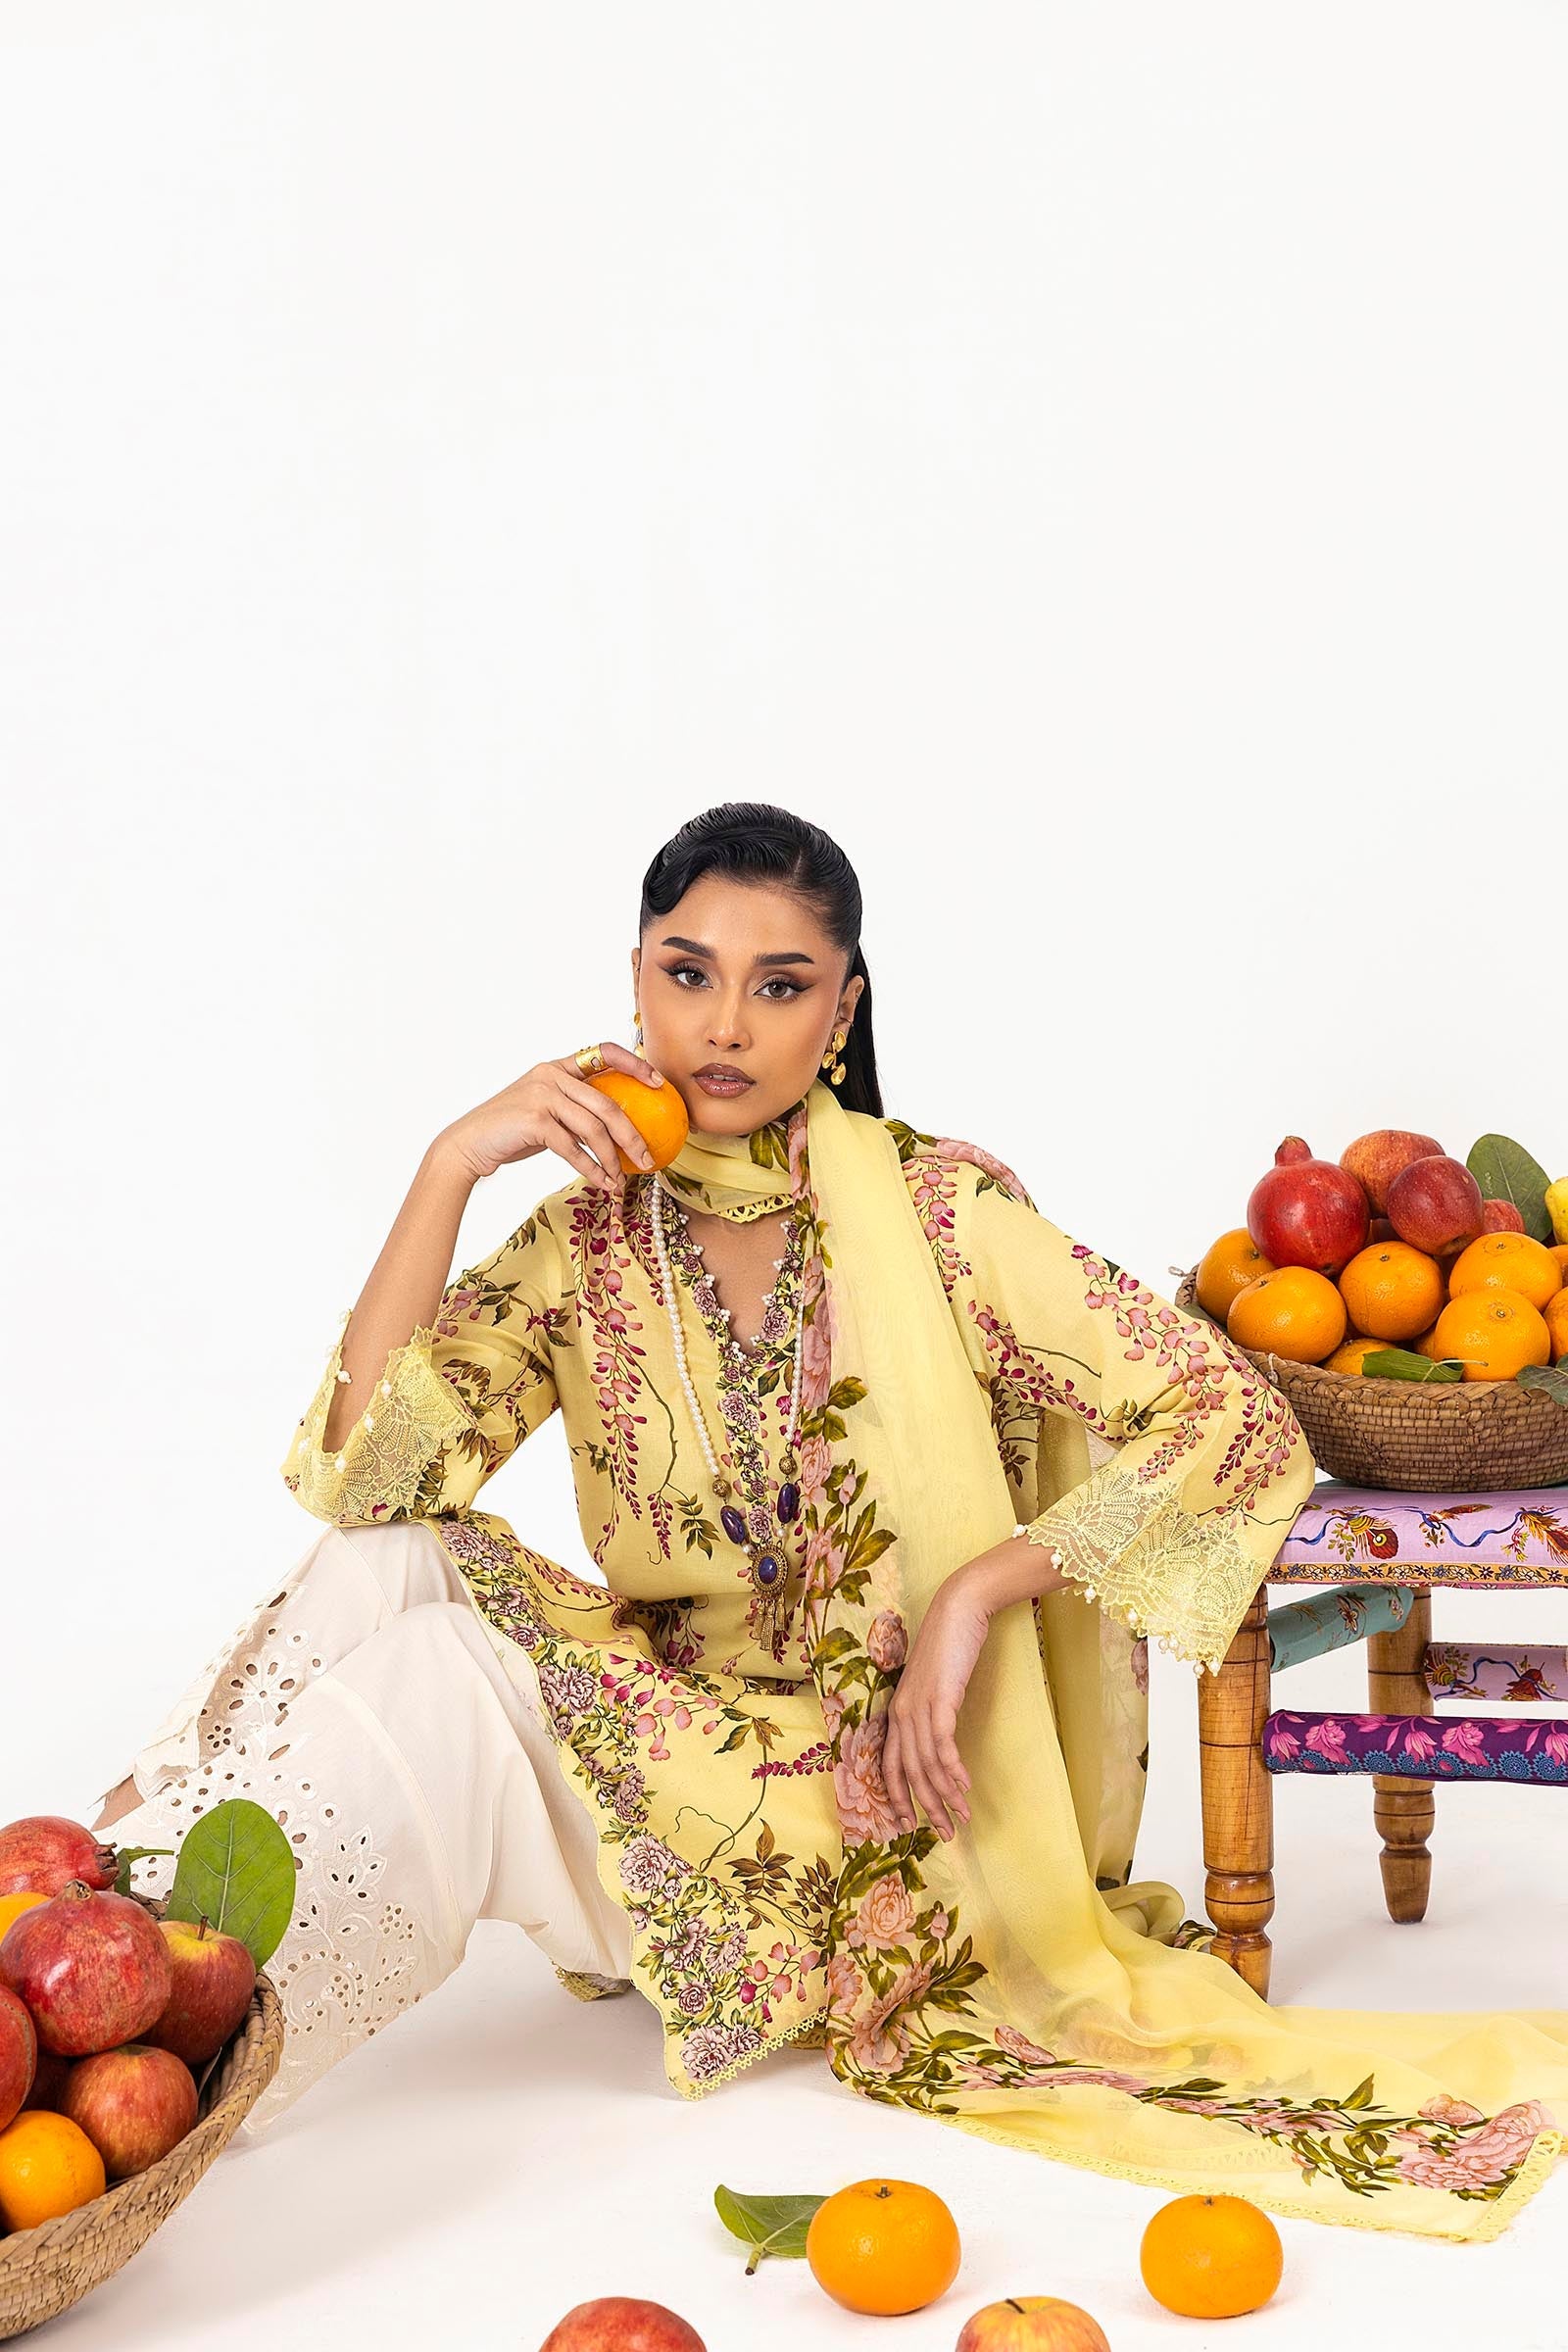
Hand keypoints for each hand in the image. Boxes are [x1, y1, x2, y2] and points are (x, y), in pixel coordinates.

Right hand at [439, 1042, 665, 1196]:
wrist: (469, 1144)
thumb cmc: (512, 1131)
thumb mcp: (546, 1110)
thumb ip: (575, 1109)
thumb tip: (620, 1128)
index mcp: (558, 1067)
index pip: (604, 1052)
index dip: (635, 1064)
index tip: (658, 1084)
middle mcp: (551, 1075)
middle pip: (608, 1103)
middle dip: (633, 1134)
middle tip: (647, 1158)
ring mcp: (542, 1095)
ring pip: (594, 1128)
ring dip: (613, 1158)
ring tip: (623, 1179)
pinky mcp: (534, 1120)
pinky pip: (574, 1148)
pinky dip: (592, 1169)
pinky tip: (603, 1183)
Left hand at [882, 1569, 993, 1842]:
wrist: (959, 1610)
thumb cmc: (949, 1647)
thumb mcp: (935, 1685)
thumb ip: (933, 1712)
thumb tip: (941, 1742)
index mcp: (897, 1711)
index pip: (890, 1766)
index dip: (898, 1798)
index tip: (911, 1826)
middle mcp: (902, 1712)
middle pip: (908, 1773)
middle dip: (927, 1807)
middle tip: (945, 1834)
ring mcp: (918, 1705)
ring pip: (926, 1764)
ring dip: (945, 1794)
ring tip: (962, 1816)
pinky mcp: (939, 1698)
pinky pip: (942, 1743)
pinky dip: (952, 1769)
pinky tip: (964, 1786)